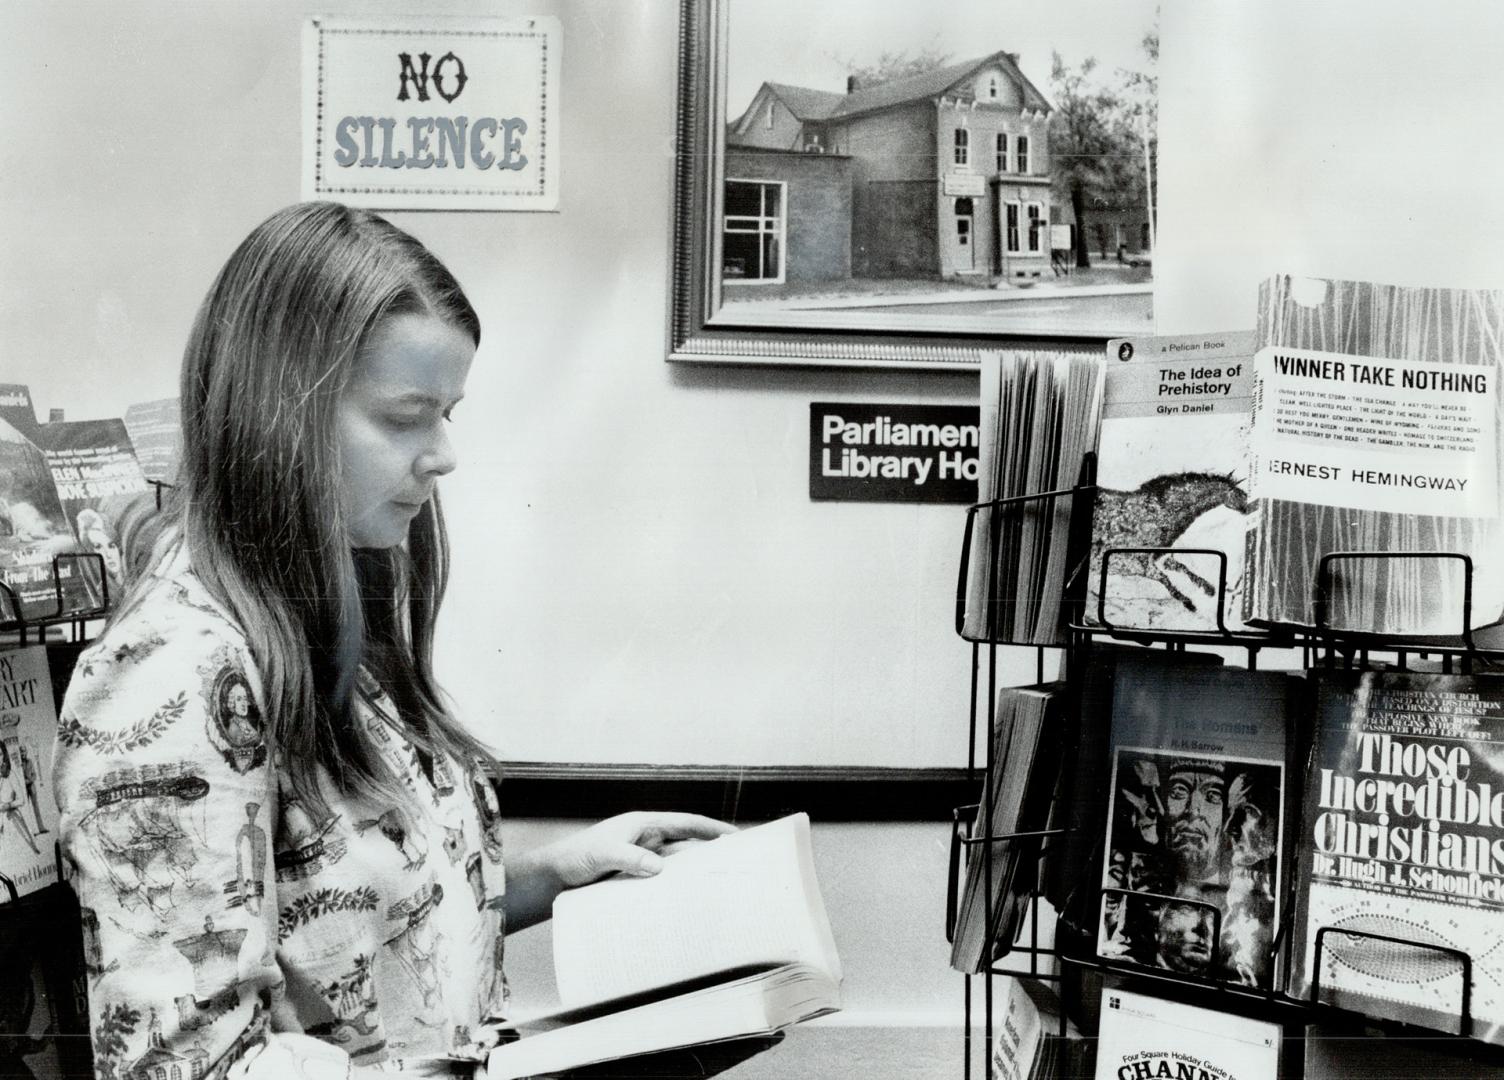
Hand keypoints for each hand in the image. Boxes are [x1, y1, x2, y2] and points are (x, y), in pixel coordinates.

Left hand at [544, 812, 736, 887]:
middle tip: (736, 865)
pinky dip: (675, 889)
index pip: (685, 824)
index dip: (711, 829)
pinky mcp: (635, 879)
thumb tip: (659, 867)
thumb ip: (629, 858)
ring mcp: (641, 860)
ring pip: (676, 866)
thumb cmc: (573, 857)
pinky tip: (686, 903)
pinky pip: (662, 883)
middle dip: (709, 852)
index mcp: (642, 825)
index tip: (735, 836)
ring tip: (718, 887)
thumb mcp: (601, 854)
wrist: (552, 879)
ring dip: (693, 874)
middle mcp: (646, 840)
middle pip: (686, 845)